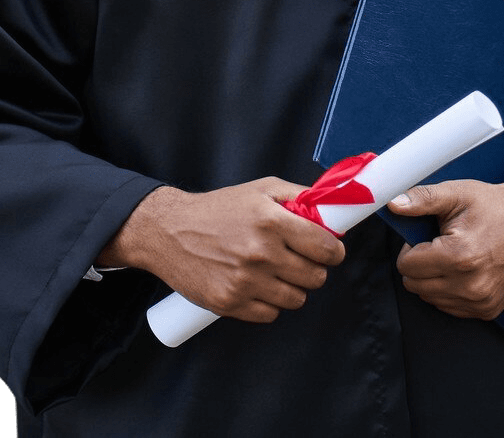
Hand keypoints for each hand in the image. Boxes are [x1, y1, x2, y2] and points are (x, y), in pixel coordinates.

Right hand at [100, 177, 345, 323]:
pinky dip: (269, 302)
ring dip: (292, 287)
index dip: (333, 251)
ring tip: (276, 271)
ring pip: (296, 299)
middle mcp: (260, 253)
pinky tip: (257, 284)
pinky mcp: (230, 304)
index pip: (325, 248)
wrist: (169, 231)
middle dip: (313, 268)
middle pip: (315, 277)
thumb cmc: (218, 208)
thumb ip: (298, 197)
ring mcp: (245, 282)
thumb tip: (331, 211)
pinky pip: (271, 315)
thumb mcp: (260, 189)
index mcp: (271, 221)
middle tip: (299, 258)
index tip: (330, 251)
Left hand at [389, 180, 503, 319]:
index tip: (424, 237)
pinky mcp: (488, 310)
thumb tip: (393, 204)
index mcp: (459, 256)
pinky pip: (449, 308)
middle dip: (419, 264)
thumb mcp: (456, 194)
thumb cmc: (493, 206)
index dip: (409, 248)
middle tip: (437, 245)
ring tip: (451, 256)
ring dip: (432, 279)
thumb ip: (422, 199)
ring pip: (430, 298)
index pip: (407, 266)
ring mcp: (480, 301)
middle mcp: (470, 285)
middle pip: (415, 285)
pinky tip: (461, 270)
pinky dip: (447, 291)